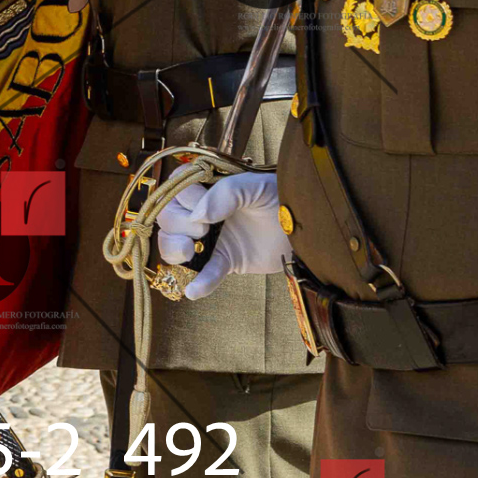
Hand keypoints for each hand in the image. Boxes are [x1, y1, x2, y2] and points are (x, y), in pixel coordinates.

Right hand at [155, 170, 290, 298]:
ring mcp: (213, 237)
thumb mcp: (255, 186)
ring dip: (174, 251)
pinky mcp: (225, 260)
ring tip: (189, 253)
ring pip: (175, 245)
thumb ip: (226, 193)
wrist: (309, 225)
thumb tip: (198, 216)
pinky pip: (205, 272)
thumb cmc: (282, 196)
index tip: (200, 207)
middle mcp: (205, 212)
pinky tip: (195, 291)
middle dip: (177, 225)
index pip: (176, 189)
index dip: (181, 199)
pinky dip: (200, 282)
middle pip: (168, 218)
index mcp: (209, 187)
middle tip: (203, 230)